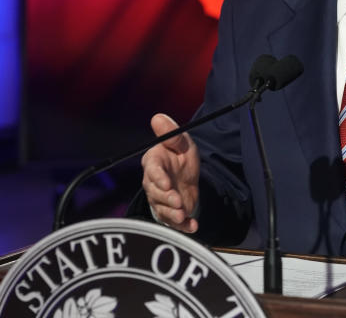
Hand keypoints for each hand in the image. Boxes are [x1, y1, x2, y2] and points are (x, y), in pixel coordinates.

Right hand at [140, 114, 199, 232]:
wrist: (188, 176)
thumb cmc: (180, 156)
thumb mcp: (181, 142)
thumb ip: (171, 133)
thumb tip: (158, 117)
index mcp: (154, 163)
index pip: (152, 171)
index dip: (158, 178)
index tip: (166, 183)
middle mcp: (153, 183)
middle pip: (155, 193)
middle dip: (166, 198)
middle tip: (178, 202)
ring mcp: (160, 200)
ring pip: (162, 209)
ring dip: (172, 214)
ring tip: (183, 215)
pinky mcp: (170, 213)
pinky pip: (174, 222)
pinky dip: (184, 226)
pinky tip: (193, 226)